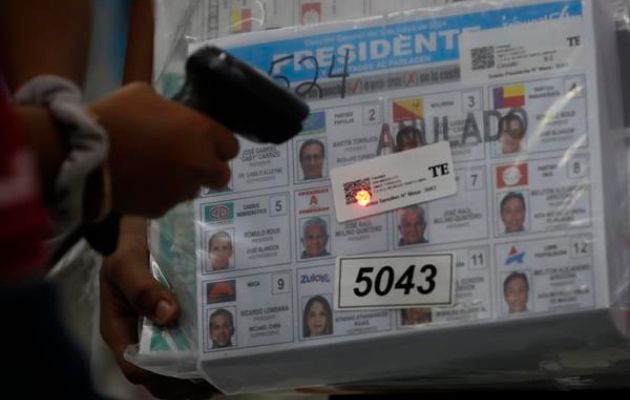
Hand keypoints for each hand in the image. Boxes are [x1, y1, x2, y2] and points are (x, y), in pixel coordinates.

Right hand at [89, 82, 238, 217]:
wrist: (81, 154)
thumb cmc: (114, 116)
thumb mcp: (144, 94)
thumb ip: (170, 109)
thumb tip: (172, 117)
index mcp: (200, 132)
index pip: (231, 146)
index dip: (220, 145)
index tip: (207, 144)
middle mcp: (198, 164)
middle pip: (222, 175)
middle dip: (210, 170)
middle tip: (189, 162)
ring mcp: (181, 189)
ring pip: (194, 189)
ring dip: (183, 182)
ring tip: (157, 171)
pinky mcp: (161, 208)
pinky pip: (169, 201)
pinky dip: (160, 194)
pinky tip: (140, 183)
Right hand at [100, 216, 217, 398]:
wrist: (139, 223)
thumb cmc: (124, 244)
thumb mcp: (125, 262)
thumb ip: (141, 288)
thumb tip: (169, 315)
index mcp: (120, 329)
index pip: (136, 367)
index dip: (161, 377)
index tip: (191, 378)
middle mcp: (140, 332)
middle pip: (161, 370)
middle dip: (186, 380)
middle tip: (217, 378)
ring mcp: (159, 323)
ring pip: (178, 355)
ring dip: (199, 364)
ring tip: (227, 364)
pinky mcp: (176, 310)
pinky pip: (190, 332)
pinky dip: (206, 340)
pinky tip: (228, 341)